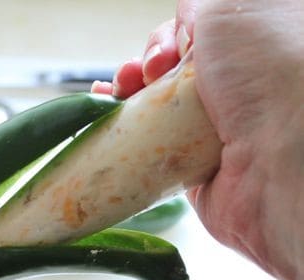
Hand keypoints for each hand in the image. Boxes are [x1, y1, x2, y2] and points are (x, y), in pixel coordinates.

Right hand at [93, 0, 303, 279]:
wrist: (276, 162)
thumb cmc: (266, 74)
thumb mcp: (233, 10)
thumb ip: (201, 9)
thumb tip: (184, 28)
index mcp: (249, 50)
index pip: (196, 35)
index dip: (172, 37)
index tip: (166, 52)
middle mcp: (232, 88)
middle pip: (170, 67)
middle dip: (145, 63)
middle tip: (146, 73)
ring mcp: (209, 127)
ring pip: (155, 102)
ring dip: (128, 89)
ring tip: (119, 89)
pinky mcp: (189, 162)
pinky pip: (147, 140)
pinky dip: (122, 125)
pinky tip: (107, 109)